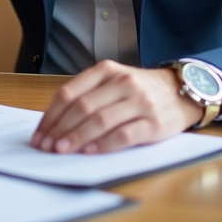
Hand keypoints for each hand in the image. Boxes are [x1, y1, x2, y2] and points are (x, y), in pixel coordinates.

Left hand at [31, 61, 202, 153]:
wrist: (182, 91)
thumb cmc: (140, 90)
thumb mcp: (113, 81)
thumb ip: (89, 95)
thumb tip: (56, 123)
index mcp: (106, 70)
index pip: (69, 93)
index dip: (51, 115)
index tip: (40, 133)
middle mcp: (122, 83)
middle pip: (82, 107)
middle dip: (59, 129)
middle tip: (46, 146)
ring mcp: (139, 102)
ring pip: (100, 120)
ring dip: (77, 137)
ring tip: (62, 150)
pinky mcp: (154, 122)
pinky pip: (124, 135)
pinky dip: (104, 144)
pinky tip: (90, 151)